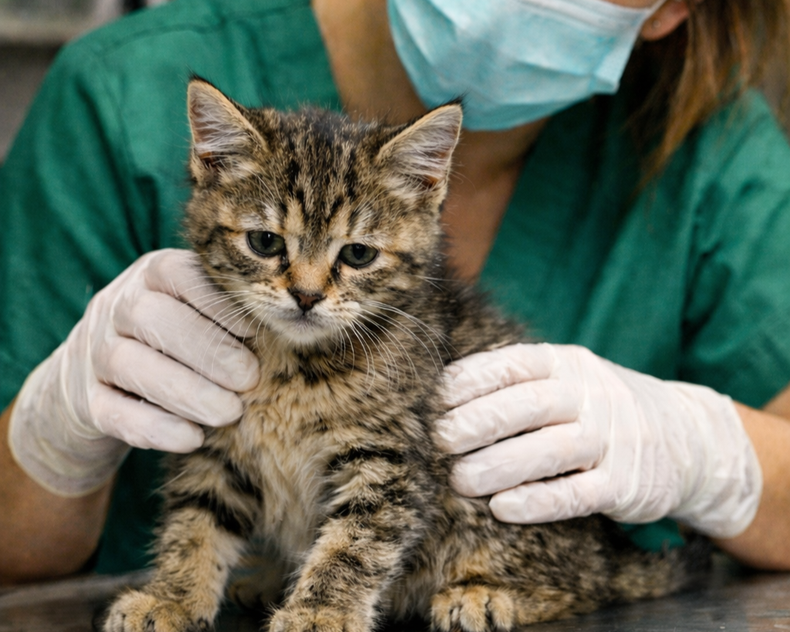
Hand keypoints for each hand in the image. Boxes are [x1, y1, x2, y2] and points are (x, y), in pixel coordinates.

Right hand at [9, 249, 258, 495]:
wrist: (95, 381)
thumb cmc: (174, 341)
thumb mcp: (197, 314)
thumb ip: (229, 315)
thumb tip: (282, 331)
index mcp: (151, 276)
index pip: (180, 275)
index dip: (217, 303)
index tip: (255, 332)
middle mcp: (116, 306)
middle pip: (152, 318)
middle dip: (207, 349)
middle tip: (249, 379)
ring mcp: (93, 354)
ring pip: (130, 365)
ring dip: (186, 391)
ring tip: (230, 413)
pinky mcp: (85, 402)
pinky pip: (113, 412)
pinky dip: (155, 428)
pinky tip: (193, 439)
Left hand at [437, 343, 761, 537]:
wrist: (689, 437)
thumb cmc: (602, 407)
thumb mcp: (568, 378)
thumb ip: (518, 383)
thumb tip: (443, 394)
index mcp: (567, 363)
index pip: (513, 364)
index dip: (470, 380)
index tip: (434, 399)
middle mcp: (591, 395)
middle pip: (529, 404)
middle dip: (478, 422)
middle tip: (439, 440)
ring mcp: (612, 439)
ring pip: (550, 450)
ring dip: (499, 466)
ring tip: (458, 481)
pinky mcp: (625, 485)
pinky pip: (577, 494)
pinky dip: (537, 502)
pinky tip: (502, 509)